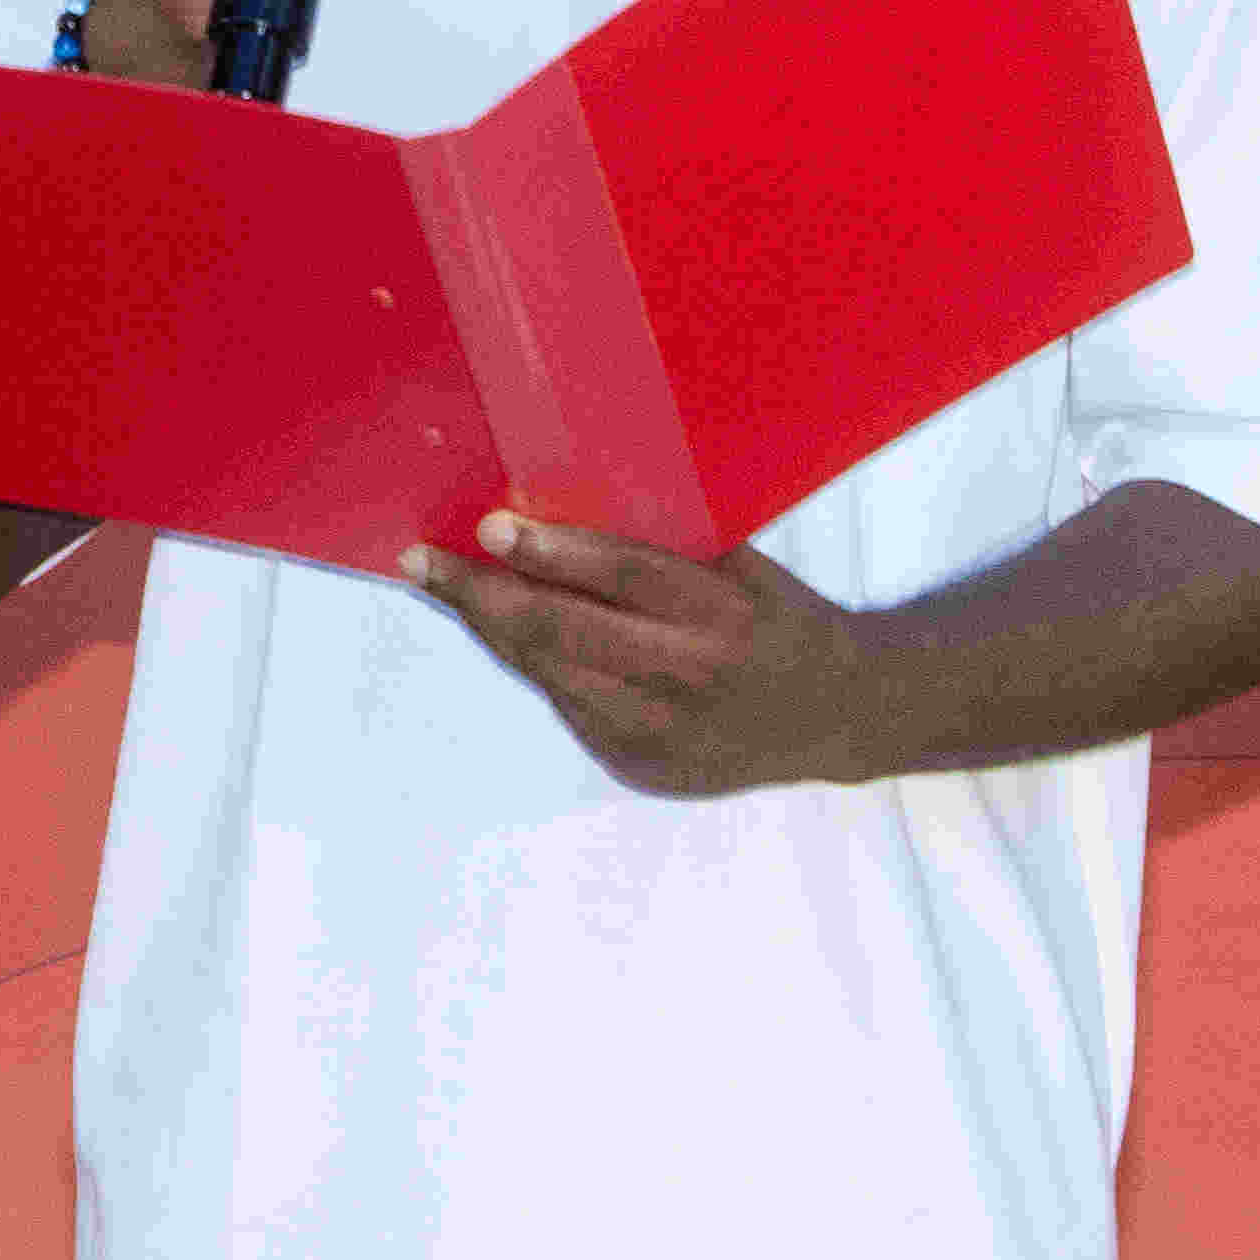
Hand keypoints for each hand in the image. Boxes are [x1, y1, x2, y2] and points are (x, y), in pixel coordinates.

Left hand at [403, 508, 886, 797]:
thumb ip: (674, 544)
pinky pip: (567, 705)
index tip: (491, 524)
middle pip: (567, 637)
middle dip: (483, 596)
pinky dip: (528, 662)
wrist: (837, 720)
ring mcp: (662, 735)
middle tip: (422, 561)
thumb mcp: (749, 573)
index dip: (554, 553)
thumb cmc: (782, 620)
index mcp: (727, 619)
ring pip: (552, 676)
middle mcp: (691, 682)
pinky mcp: (641, 766)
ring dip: (490, 629)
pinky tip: (494, 628)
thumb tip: (568, 493)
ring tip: (441, 584)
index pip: (628, 579)